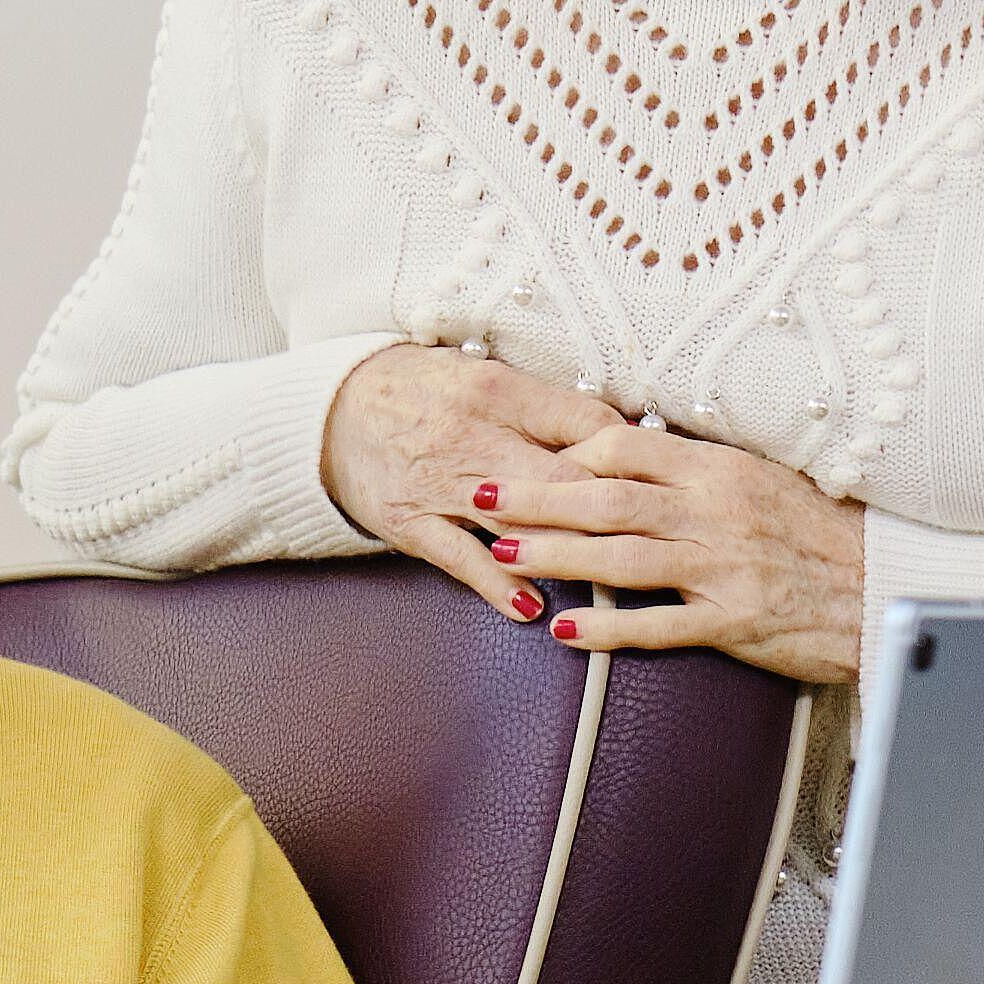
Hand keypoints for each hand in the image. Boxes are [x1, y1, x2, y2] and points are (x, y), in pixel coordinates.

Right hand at [323, 343, 644, 629]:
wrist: (330, 411)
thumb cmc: (419, 392)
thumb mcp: (482, 377)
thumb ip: (543, 407)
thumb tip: (615, 432)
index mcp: (499, 392)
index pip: (586, 425)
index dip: (629, 456)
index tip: (653, 481)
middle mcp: (473, 438)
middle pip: (564, 480)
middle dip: (612, 512)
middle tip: (649, 538)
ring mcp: (442, 486)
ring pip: (521, 523)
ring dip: (569, 553)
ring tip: (611, 580)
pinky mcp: (412, 523)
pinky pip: (462, 559)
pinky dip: (498, 584)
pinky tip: (531, 605)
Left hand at [523, 415, 867, 681]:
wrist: (886, 589)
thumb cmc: (821, 536)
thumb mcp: (762, 483)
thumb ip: (698, 472)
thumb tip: (633, 452)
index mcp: (720, 471)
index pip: (627, 445)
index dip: (569, 451)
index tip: (526, 458)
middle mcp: (717, 512)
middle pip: (609, 498)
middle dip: (537, 497)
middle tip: (479, 494)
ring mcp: (725, 567)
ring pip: (623, 557)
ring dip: (556, 556)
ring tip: (502, 556)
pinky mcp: (735, 620)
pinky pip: (660, 625)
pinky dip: (608, 629)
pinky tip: (562, 633)